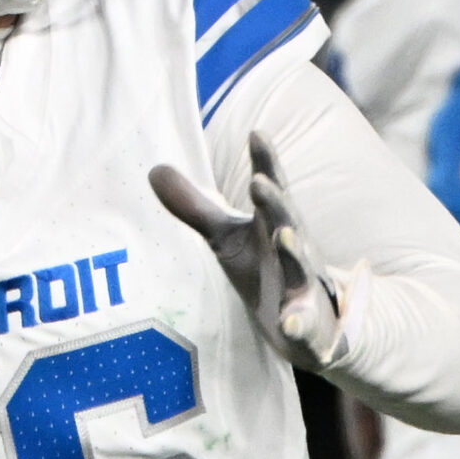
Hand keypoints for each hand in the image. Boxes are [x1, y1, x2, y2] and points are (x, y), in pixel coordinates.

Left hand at [149, 133, 347, 371]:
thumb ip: (195, 207)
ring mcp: (302, 285)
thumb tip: (154, 168)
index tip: (256, 133)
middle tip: (259, 182)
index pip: (271, 188)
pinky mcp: (306, 322)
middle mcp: (293, 249)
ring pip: (302, 268)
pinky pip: (304, 324)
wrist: (303, 322)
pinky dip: (299, 324)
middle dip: (277, 203)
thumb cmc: (263, 268)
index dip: (265, 161)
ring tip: (284, 236)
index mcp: (273, 224)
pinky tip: (290, 325)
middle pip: (287, 221)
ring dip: (295, 252)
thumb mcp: (226, 237)